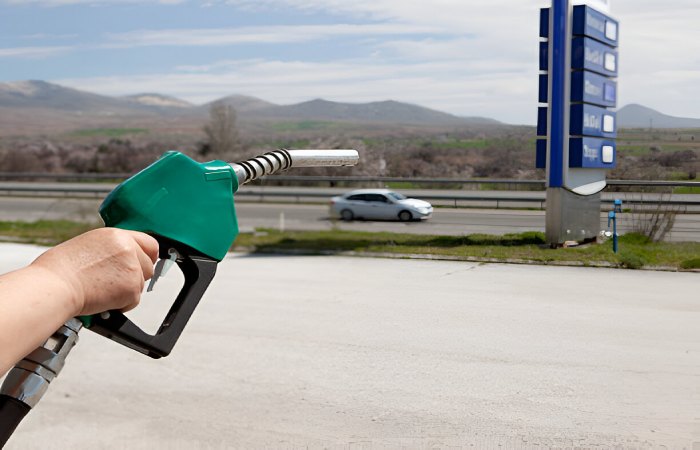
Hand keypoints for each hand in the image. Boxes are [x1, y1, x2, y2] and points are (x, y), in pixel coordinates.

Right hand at [30, 228, 158, 315]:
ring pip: (141, 284)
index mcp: (117, 235)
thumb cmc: (61, 269)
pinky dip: (121, 304)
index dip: (148, 256)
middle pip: (148, 266)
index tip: (145, 263)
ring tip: (102, 290)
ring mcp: (132, 269)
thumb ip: (112, 249)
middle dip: (135, 276)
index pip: (149, 243)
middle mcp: (128, 249)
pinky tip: (103, 299)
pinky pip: (134, 300)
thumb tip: (122, 258)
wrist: (55, 286)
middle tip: (114, 283)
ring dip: (126, 291)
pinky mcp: (131, 289)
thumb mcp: (89, 245)